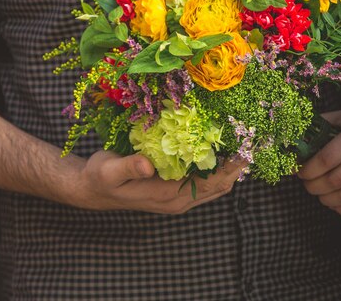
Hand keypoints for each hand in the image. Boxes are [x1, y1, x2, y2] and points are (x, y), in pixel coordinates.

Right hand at [75, 150, 245, 213]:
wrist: (91, 189)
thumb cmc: (100, 177)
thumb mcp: (109, 170)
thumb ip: (130, 166)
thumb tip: (149, 164)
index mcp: (166, 196)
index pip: (209, 184)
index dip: (229, 168)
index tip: (244, 147)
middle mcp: (176, 201)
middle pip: (218, 187)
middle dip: (235, 166)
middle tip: (249, 139)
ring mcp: (176, 198)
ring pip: (213, 186)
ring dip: (227, 168)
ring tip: (240, 143)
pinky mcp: (172, 191)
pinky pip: (202, 183)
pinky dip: (214, 168)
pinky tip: (217, 150)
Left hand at [298, 108, 340, 214]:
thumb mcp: (338, 117)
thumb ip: (315, 130)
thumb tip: (290, 149)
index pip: (327, 158)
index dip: (308, 170)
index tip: (299, 172)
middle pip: (337, 179)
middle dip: (315, 186)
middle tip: (306, 185)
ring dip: (327, 199)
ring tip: (318, 194)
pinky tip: (334, 203)